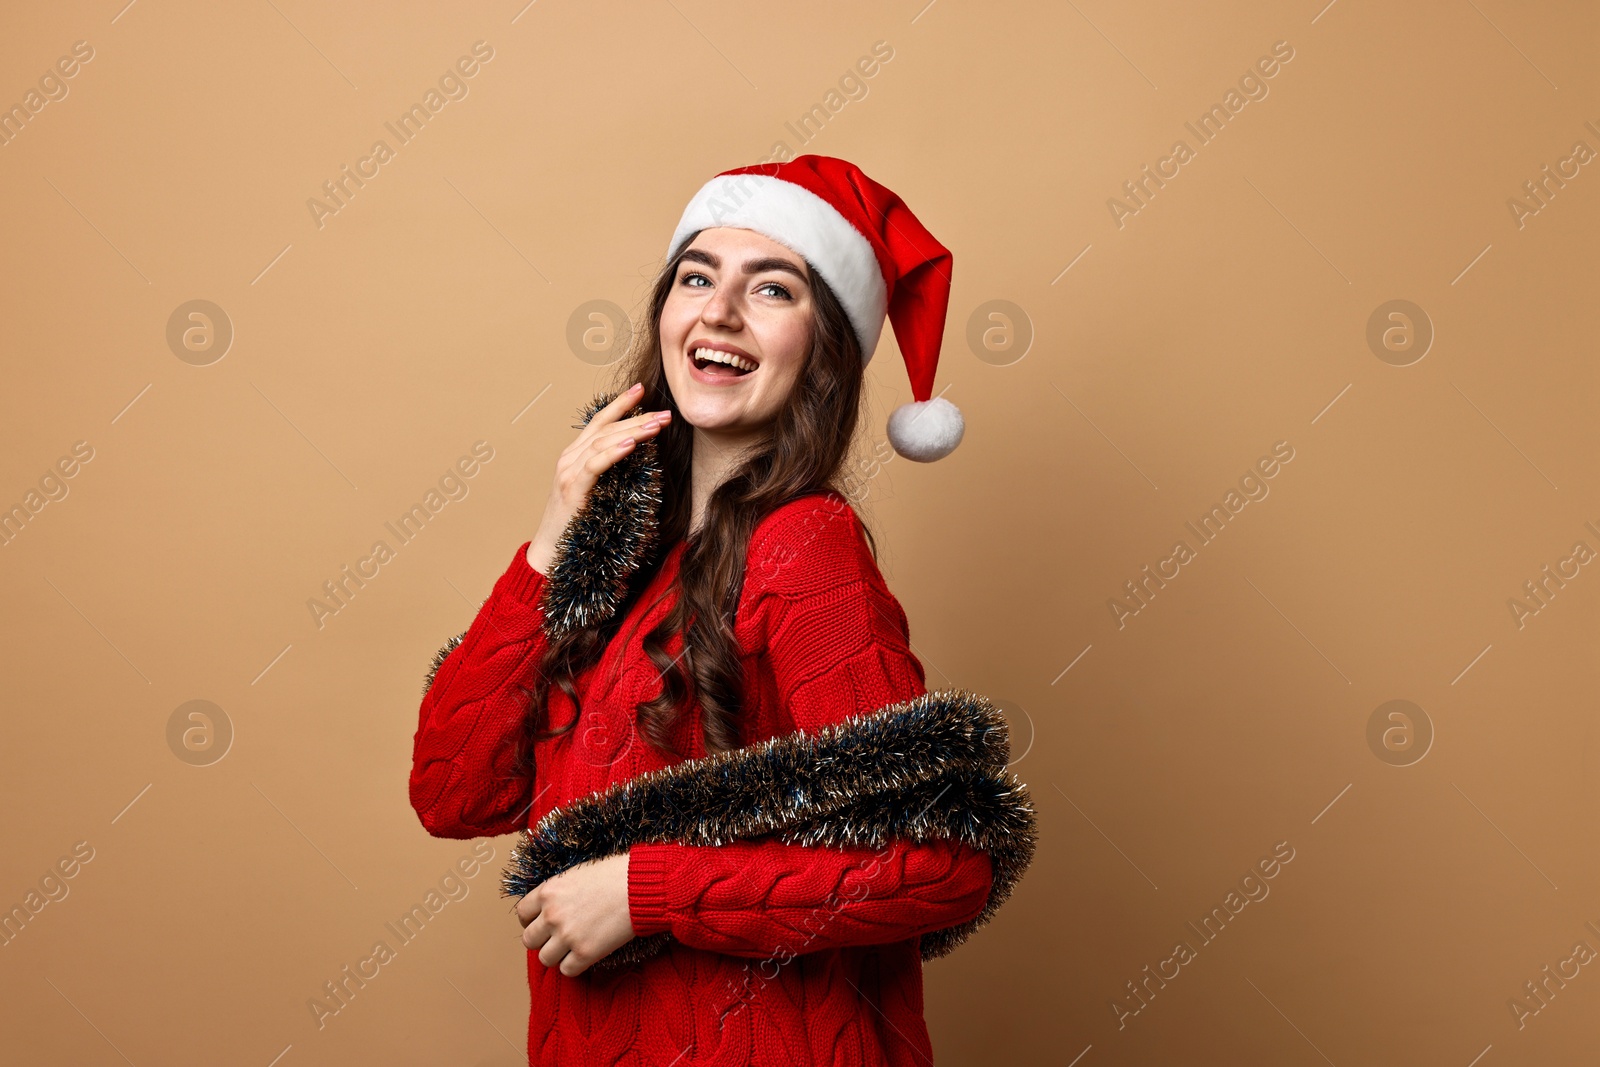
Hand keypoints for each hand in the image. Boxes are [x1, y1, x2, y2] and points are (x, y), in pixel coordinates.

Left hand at [515, 852, 634, 975]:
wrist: (641, 885)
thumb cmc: (615, 874)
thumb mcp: (578, 874)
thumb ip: (560, 892)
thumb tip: (554, 906)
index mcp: (548, 891)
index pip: (522, 913)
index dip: (531, 920)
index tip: (542, 923)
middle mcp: (552, 915)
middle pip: (529, 940)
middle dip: (542, 940)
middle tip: (557, 937)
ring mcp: (567, 935)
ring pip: (544, 959)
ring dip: (557, 955)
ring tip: (572, 947)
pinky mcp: (585, 953)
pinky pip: (566, 971)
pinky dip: (574, 965)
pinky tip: (586, 954)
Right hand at [527, 383, 671, 573]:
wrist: (552, 554)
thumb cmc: (578, 526)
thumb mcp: (596, 493)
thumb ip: (611, 474)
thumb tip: (639, 460)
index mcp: (575, 456)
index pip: (599, 422)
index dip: (620, 404)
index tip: (642, 389)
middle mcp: (569, 458)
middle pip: (606, 428)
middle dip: (637, 417)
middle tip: (666, 412)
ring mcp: (568, 472)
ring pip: (603, 441)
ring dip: (634, 431)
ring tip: (658, 425)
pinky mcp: (573, 489)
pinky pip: (595, 465)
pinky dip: (614, 452)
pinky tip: (632, 444)